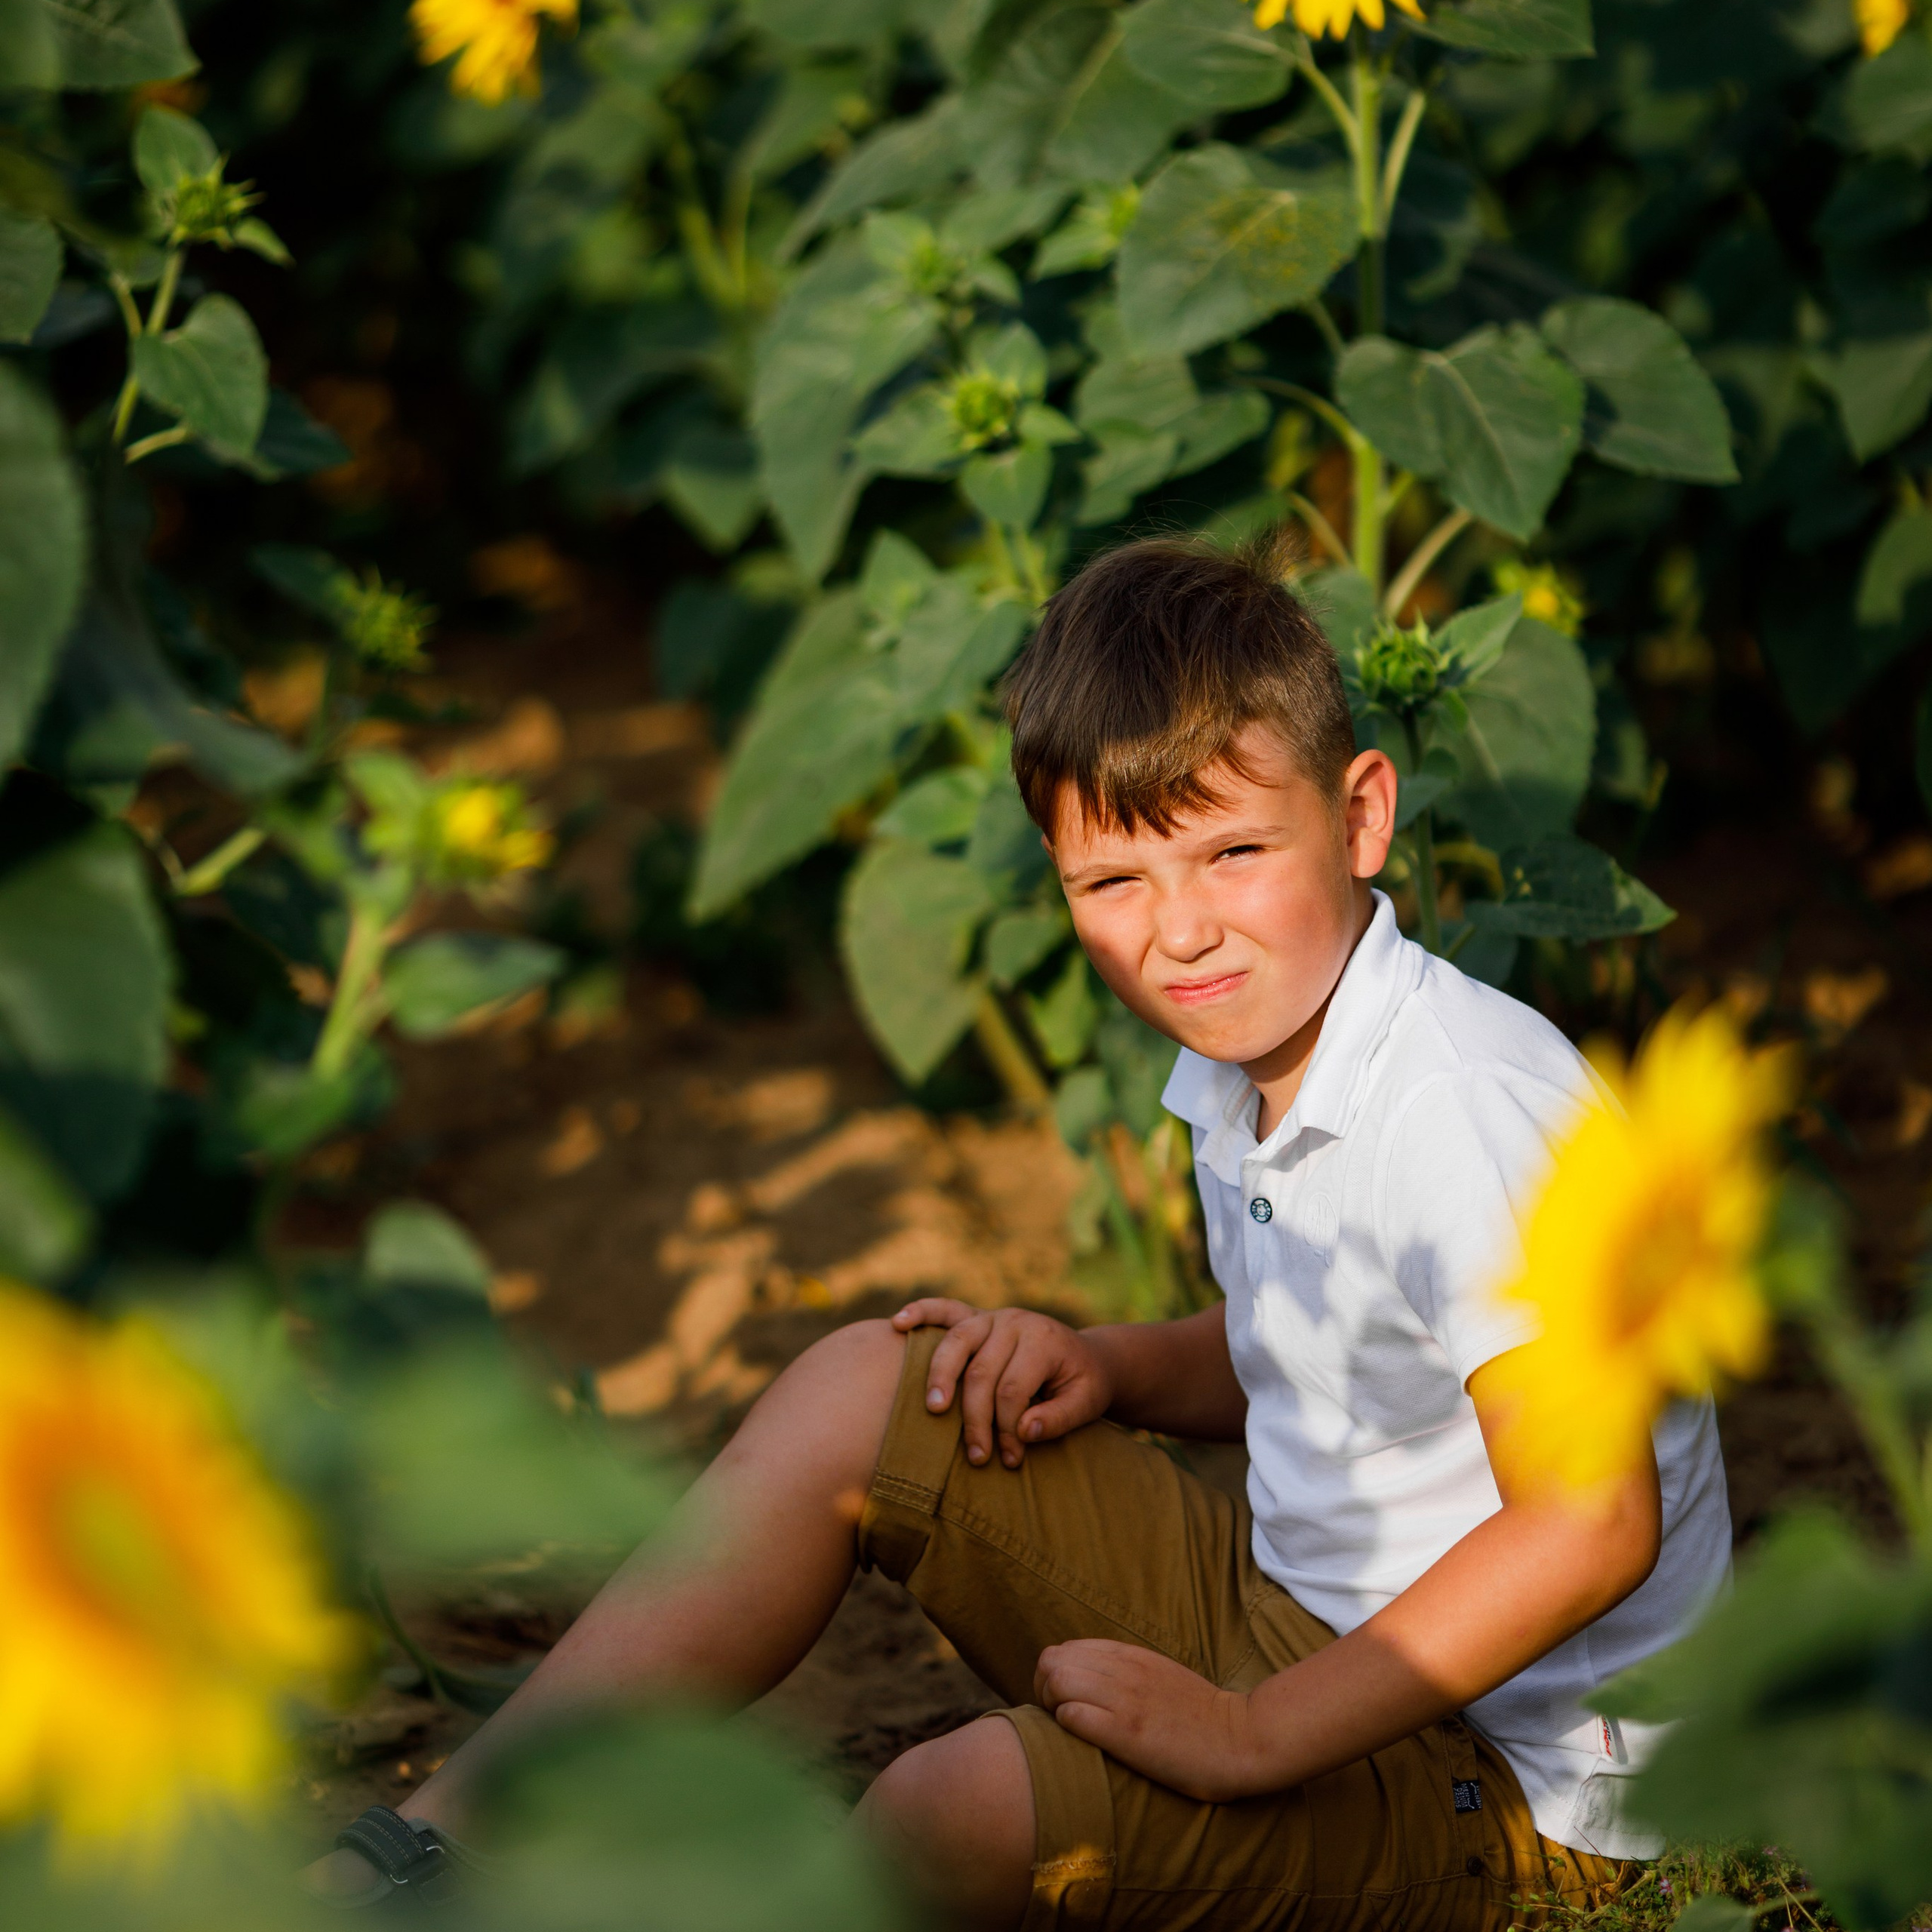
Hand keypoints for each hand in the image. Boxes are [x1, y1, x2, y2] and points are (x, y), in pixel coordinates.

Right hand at [891, 1298, 1113, 1469]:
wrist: (1087, 1357)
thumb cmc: (1083, 1384)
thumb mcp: (1087, 1403)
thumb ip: (1059, 1419)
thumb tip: (1023, 1432)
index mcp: (1044, 1340)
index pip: (1013, 1390)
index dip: (1007, 1429)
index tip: (1010, 1460)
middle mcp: (1016, 1321)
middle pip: (981, 1372)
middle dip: (976, 1419)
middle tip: (977, 1457)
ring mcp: (993, 1315)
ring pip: (957, 1343)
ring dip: (941, 1376)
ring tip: (934, 1409)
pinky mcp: (977, 1315)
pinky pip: (945, 1309)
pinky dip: (921, 1312)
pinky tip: (899, 1323)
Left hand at [1034, 1639, 1262, 1802]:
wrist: (1242, 1739)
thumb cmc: (1200, 1717)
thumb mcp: (1159, 1676)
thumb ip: (1127, 1671)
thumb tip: (1092, 1678)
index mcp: (1130, 1655)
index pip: (1065, 1648)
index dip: (1054, 1676)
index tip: (1064, 1703)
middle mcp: (1123, 1670)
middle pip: (1051, 1660)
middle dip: (1042, 1689)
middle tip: (1058, 1718)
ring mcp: (1125, 1699)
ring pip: (1056, 1681)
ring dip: (1051, 1706)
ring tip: (1069, 1730)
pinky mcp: (1128, 1732)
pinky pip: (1073, 1715)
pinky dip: (1067, 1726)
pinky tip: (1085, 1740)